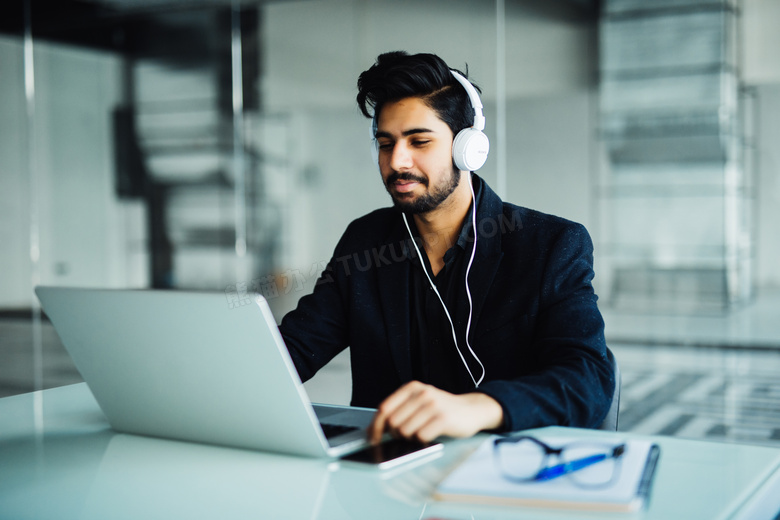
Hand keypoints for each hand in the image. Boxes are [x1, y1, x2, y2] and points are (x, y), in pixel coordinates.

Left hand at [367, 381, 503, 443]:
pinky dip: (422, 440)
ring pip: (405, 431)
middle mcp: (421, 393)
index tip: (373, 438)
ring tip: (419, 433)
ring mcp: (433, 405)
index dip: (375, 426)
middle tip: (403, 436)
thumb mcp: (420, 401)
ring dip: (409, 438)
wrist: (472, 409)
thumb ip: (399, 410)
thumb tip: (375, 428)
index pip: (384, 408)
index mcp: (412, 387)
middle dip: (394, 434)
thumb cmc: (443, 408)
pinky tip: (429, 435)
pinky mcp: (443, 419)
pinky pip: (421, 436)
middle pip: (392, 421)